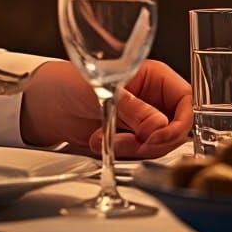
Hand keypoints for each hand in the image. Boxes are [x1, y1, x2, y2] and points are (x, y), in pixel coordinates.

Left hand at [19, 59, 191, 157]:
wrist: (43, 104)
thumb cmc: (68, 83)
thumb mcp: (104, 92)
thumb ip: (135, 110)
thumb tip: (161, 128)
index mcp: (154, 76)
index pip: (187, 101)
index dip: (179, 123)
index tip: (158, 138)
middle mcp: (153, 99)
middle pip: (175, 129)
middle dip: (152, 142)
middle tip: (127, 142)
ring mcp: (142, 121)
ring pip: (158, 146)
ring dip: (133, 150)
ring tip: (105, 138)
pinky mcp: (129, 139)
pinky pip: (140, 155)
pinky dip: (123, 154)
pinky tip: (100, 141)